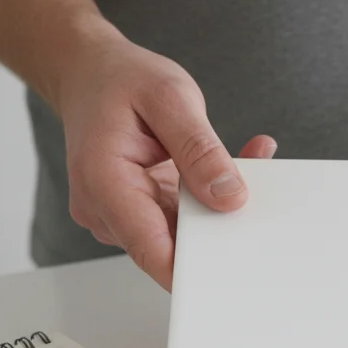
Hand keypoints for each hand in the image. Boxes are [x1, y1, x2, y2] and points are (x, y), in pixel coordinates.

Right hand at [54, 34, 275, 289]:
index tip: (233, 274)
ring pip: (183, 231)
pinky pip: (181, 217)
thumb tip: (229, 196)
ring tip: (246, 161)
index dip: (194, 270)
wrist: (89, 73)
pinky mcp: (138, 211)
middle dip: (220, 224)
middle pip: (172, 244)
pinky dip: (208, 196)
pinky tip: (228, 167)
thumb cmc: (118, 79)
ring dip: (218, 204)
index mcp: (103, 181)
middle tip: (257, 189)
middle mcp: (105, 209)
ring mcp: (120, 215)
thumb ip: (199, 149)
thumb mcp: (169, 97)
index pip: (151, 249)